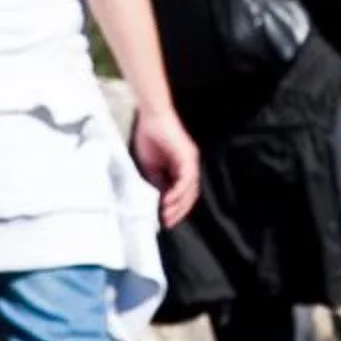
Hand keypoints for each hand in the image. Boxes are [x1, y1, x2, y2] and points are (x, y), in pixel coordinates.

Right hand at [130, 105, 201, 229]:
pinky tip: (168, 201)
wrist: (151, 116)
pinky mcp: (188, 156)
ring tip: (166, 216)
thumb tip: (158, 201)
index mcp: (182, 168)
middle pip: (190, 195)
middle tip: (167, 223)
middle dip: (179, 211)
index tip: (165, 220)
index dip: (176, 208)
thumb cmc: (149, 137)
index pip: (184, 194)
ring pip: (190, 190)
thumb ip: (157, 182)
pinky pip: (186, 180)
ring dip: (179, 205)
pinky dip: (178, 192)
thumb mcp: (151, 167)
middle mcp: (190, 166)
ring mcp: (191, 161)